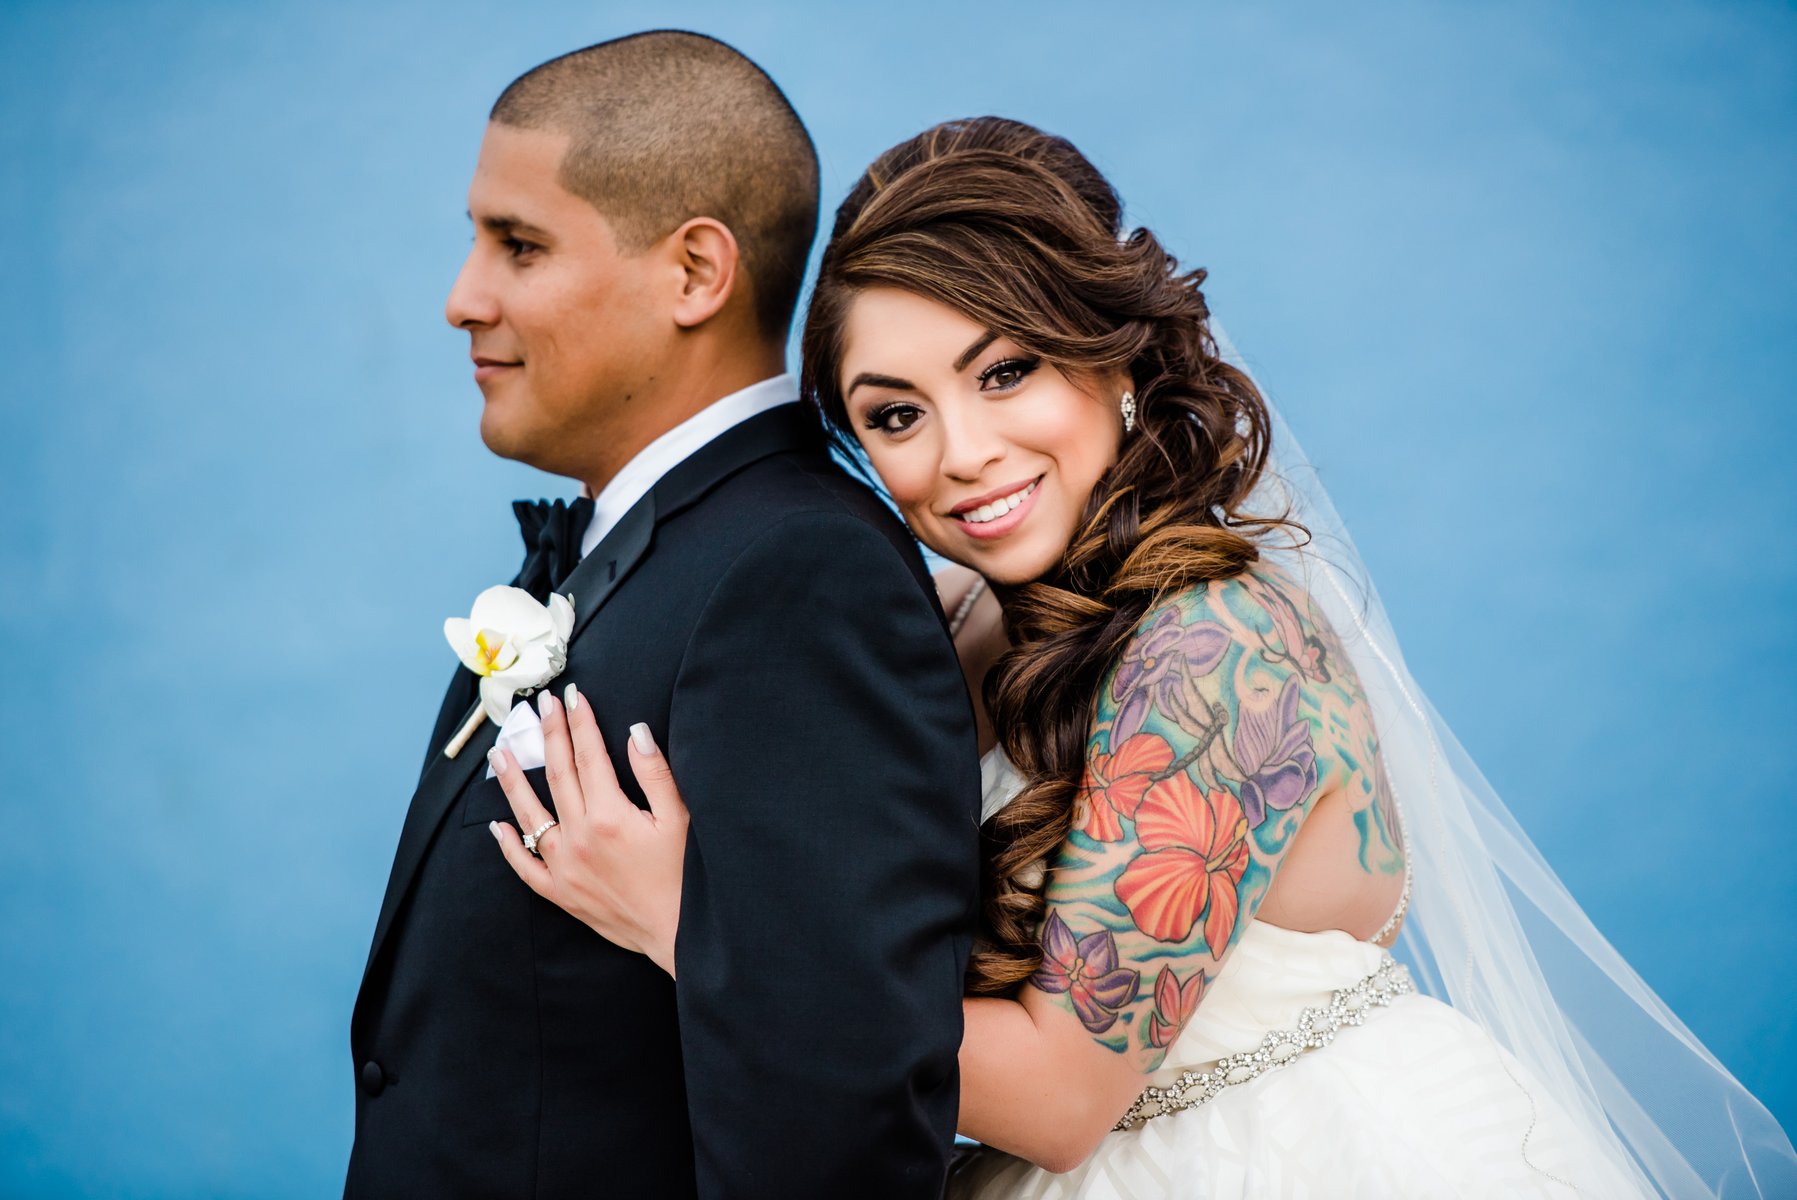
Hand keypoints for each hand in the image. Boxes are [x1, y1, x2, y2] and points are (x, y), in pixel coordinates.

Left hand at [487, 683, 688, 977]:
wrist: (677, 933)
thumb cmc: (684, 875)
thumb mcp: (679, 818)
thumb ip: (655, 772)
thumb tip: (635, 731)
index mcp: (609, 815)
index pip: (588, 756)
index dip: (580, 722)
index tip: (572, 695)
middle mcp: (579, 838)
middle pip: (558, 775)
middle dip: (550, 735)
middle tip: (540, 705)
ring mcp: (565, 867)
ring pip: (530, 816)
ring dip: (513, 782)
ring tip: (499, 753)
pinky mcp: (561, 893)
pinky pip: (525, 867)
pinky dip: (510, 846)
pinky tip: (499, 826)